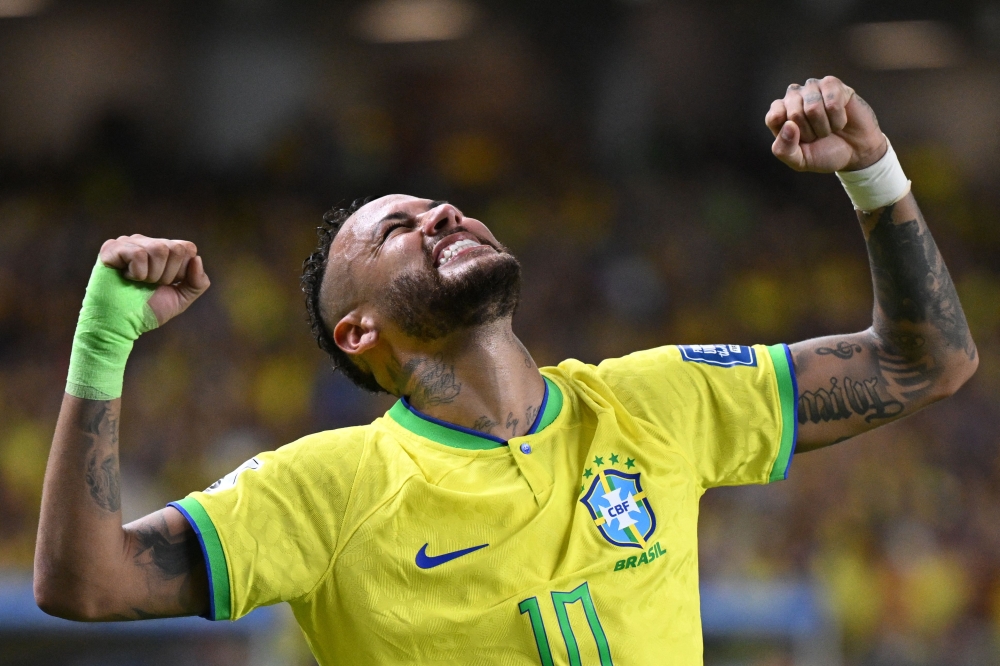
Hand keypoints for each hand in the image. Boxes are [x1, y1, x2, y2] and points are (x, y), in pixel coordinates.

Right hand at [99, 234, 209, 325]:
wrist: (121, 324)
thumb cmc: (148, 310)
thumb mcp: (181, 298)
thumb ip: (197, 282)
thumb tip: (197, 258)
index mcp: (164, 250)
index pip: (187, 248)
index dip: (182, 272)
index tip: (167, 284)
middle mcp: (146, 242)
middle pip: (176, 248)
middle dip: (168, 275)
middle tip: (151, 285)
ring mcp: (128, 243)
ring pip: (159, 249)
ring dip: (153, 275)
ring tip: (139, 283)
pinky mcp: (111, 248)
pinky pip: (138, 254)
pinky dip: (137, 274)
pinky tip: (126, 278)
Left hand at [765, 76, 886, 172]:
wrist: (856, 152)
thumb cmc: (824, 153)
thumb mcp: (799, 161)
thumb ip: (784, 150)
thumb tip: (789, 124)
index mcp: (779, 114)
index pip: (774, 117)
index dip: (790, 135)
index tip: (801, 141)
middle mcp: (793, 97)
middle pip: (794, 113)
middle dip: (810, 132)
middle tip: (818, 135)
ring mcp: (812, 88)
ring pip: (813, 106)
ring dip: (824, 126)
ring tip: (829, 128)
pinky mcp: (832, 84)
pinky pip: (832, 102)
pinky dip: (838, 119)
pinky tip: (840, 119)